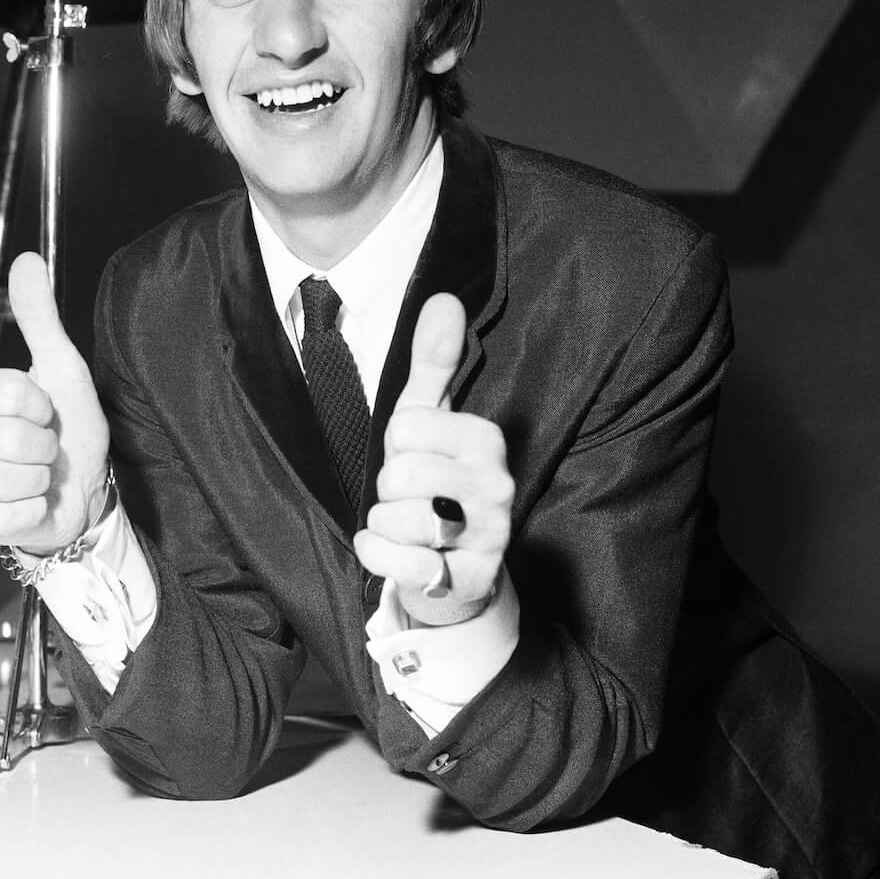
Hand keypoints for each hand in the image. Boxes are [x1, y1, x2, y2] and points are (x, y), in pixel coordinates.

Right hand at [0, 251, 110, 555]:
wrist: (83, 493)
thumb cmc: (69, 430)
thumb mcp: (62, 368)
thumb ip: (39, 318)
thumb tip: (26, 260)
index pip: (8, 391)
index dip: (40, 405)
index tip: (47, 412)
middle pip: (5, 438)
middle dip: (41, 447)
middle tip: (44, 449)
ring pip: (0, 479)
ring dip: (36, 481)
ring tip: (37, 477)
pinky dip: (27, 513)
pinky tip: (28, 505)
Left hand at [353, 293, 512, 625]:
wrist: (453, 568)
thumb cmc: (434, 481)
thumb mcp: (428, 417)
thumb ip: (434, 361)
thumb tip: (444, 298)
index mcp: (486, 440)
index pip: (406, 426)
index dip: (395, 443)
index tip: (415, 455)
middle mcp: (496, 487)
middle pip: (399, 474)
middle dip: (388, 489)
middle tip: (411, 495)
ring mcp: (488, 537)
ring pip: (398, 519)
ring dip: (386, 525)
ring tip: (411, 526)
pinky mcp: (470, 580)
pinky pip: (401, 564)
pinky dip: (383, 559)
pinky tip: (401, 555)